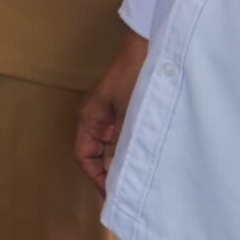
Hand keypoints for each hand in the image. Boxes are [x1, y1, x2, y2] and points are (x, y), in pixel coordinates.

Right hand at [75, 31, 149, 191]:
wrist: (155, 44)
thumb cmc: (138, 74)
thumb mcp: (130, 113)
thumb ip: (122, 144)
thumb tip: (116, 175)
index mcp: (90, 117)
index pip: (84, 156)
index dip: (97, 178)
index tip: (115, 195)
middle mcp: (98, 117)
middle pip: (98, 153)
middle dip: (112, 173)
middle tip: (133, 193)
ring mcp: (113, 112)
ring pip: (113, 146)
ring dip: (124, 160)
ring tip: (142, 177)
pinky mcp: (128, 109)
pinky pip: (126, 136)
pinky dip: (134, 148)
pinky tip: (149, 155)